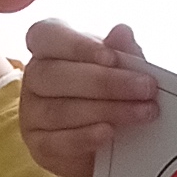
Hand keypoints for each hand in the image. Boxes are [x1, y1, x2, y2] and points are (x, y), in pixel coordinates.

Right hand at [18, 18, 159, 176]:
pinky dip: (84, 137)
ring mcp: (31, 112)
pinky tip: (108, 132)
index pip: (47, 36)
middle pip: (55, 75)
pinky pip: (56, 142)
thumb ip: (122, 51)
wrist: (101, 139)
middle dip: (104, 82)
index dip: (77, 45)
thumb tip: (123, 32)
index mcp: (49, 47)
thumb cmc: (106, 91)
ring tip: (143, 112)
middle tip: (145, 88)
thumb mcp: (120, 66)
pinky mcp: (38, 144)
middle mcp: (34, 77)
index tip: (112, 57)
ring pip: (59, 110)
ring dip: (106, 110)